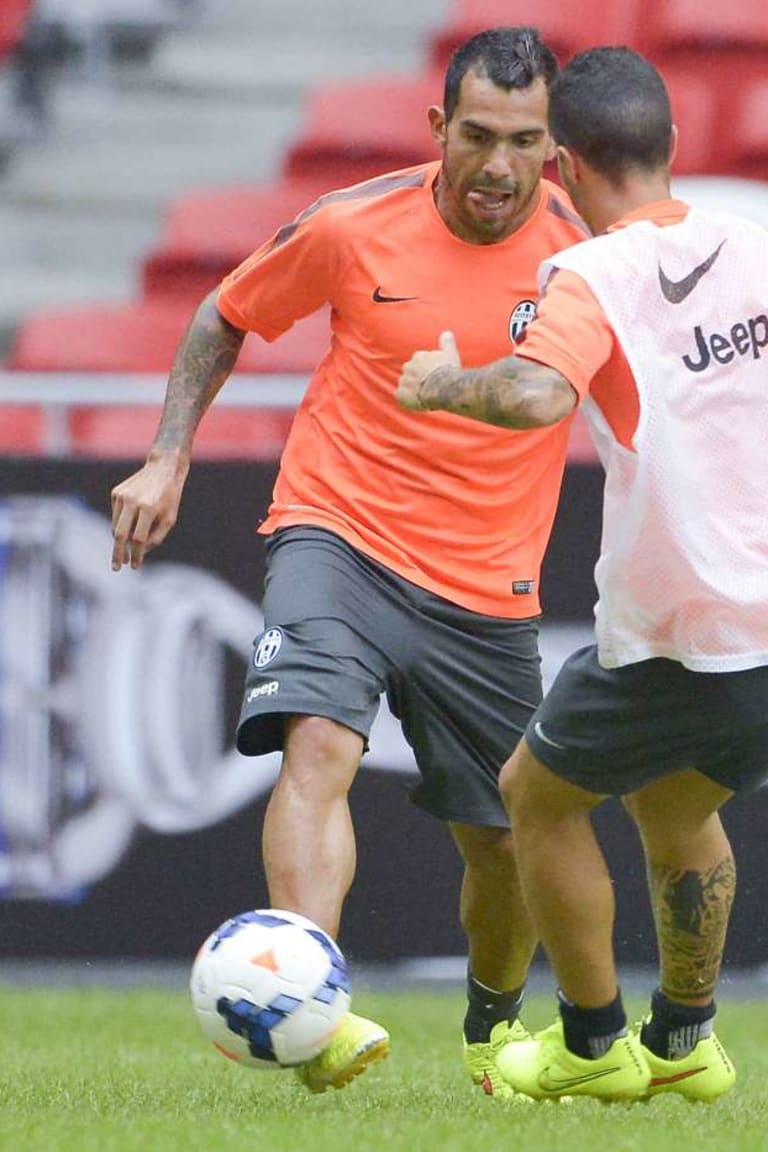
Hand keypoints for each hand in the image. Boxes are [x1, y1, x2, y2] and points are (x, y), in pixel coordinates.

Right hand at [110, 450, 189, 570]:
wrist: (163, 468)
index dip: (136, 555)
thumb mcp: (170, 519)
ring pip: (116, 526)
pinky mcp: (116, 493)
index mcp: (148, 508)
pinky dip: (122, 524)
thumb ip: (156, 538)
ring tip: (128, 547)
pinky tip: (133, 520)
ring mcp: (121, 496)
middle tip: (117, 568)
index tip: (135, 566)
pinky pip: (116, 516)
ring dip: (121, 540)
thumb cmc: (169, 497)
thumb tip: (140, 553)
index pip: (138, 539)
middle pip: (119, 534)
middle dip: (118, 554)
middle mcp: (132, 502)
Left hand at [397, 331, 460, 409]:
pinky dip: (408, 401)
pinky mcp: (401, 394)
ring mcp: (403, 380)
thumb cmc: (448, 371)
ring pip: (406, 386)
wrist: (441, 386)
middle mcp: (408, 366)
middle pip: (411, 374)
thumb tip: (447, 333)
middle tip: (429, 388)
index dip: (428, 372)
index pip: (420, 364)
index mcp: (418, 356)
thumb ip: (447, 343)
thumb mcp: (450, 354)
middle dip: (418, 380)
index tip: (435, 377)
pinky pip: (402, 398)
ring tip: (425, 397)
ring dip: (413, 391)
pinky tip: (419, 403)